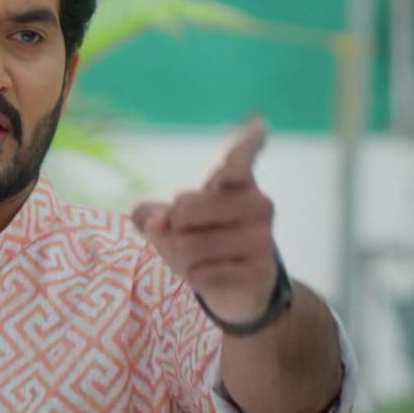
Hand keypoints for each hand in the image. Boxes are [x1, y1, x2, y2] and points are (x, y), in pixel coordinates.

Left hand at [131, 117, 277, 322]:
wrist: (238, 288)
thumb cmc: (201, 239)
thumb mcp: (169, 222)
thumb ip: (151, 215)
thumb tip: (154, 221)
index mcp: (236, 181)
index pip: (238, 158)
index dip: (245, 141)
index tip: (256, 124)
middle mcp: (257, 203)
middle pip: (185, 206)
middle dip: (169, 226)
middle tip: (182, 233)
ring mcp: (262, 237)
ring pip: (187, 245)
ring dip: (178, 257)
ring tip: (197, 258)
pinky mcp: (260, 269)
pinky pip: (203, 274)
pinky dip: (194, 278)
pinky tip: (209, 275)